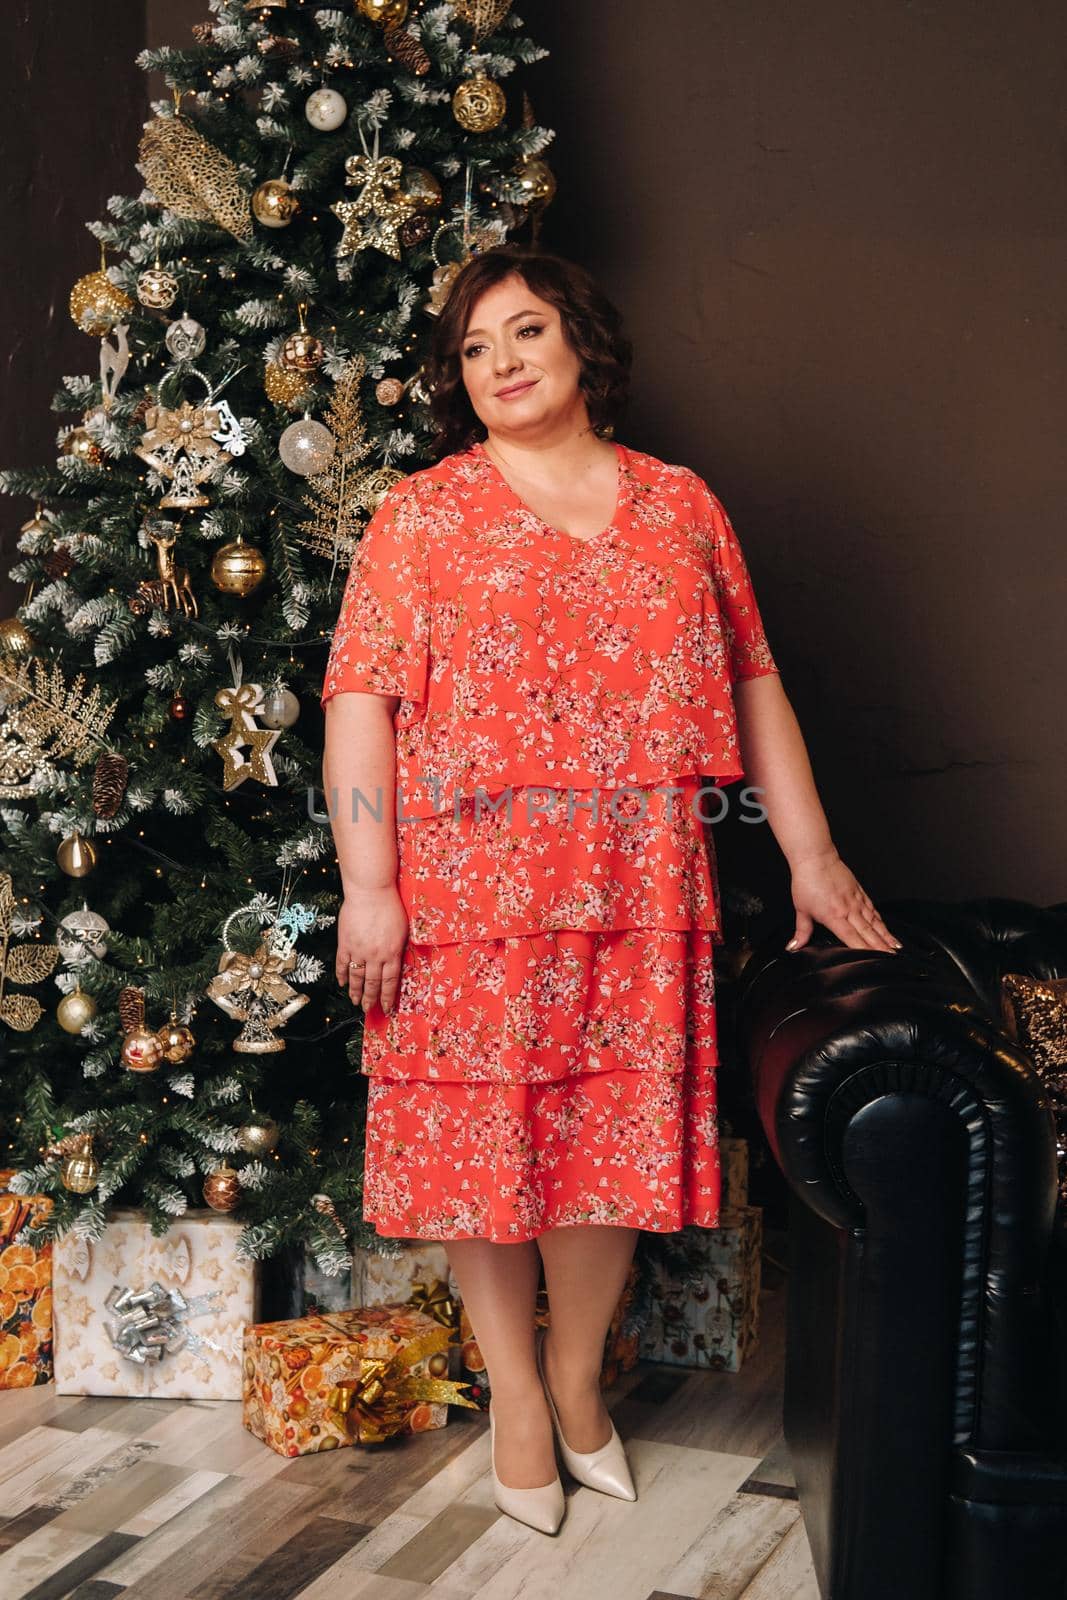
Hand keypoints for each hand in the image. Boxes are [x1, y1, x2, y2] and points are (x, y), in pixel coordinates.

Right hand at [336, 885, 408, 1014]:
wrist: (370, 892)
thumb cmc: (390, 906)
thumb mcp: (403, 930)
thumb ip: (398, 948)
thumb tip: (396, 961)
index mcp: (392, 953)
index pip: (390, 982)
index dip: (388, 997)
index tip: (386, 1009)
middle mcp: (375, 956)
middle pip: (373, 983)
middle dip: (371, 998)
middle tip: (368, 1009)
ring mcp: (358, 951)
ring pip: (356, 977)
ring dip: (355, 991)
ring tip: (354, 1001)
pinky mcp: (345, 943)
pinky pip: (343, 964)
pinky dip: (342, 975)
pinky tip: (342, 983)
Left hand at [787, 847, 901, 953]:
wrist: (816, 859)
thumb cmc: (807, 881)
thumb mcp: (801, 909)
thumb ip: (802, 931)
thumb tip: (794, 946)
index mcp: (833, 916)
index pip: (852, 937)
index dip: (864, 950)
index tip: (875, 959)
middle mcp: (848, 909)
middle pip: (868, 932)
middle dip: (881, 946)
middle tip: (893, 958)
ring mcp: (856, 900)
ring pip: (874, 921)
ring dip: (885, 935)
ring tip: (895, 947)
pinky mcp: (859, 893)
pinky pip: (873, 910)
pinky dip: (881, 920)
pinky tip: (886, 928)